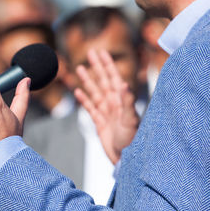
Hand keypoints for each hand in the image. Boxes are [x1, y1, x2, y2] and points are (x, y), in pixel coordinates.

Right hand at [74, 49, 138, 163]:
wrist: (126, 159)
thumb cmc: (132, 140)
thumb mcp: (131, 120)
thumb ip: (127, 102)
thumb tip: (123, 83)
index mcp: (121, 100)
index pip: (113, 77)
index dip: (107, 64)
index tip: (101, 52)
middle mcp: (113, 104)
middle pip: (102, 81)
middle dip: (96, 67)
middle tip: (90, 53)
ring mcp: (106, 113)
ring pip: (94, 92)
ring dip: (87, 80)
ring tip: (80, 68)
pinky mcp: (99, 123)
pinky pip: (90, 108)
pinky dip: (84, 100)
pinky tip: (78, 92)